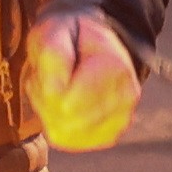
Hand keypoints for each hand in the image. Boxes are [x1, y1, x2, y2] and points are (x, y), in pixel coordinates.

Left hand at [27, 9, 143, 152]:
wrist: (92, 45)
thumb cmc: (69, 37)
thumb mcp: (54, 31)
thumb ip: (53, 54)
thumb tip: (55, 91)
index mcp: (116, 67)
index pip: (64, 100)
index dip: (45, 85)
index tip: (51, 64)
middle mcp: (126, 97)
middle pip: (62, 118)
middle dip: (45, 100)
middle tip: (50, 76)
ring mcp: (121, 119)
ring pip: (62, 132)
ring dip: (48, 112)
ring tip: (56, 88)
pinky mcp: (109, 136)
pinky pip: (66, 140)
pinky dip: (57, 124)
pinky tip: (62, 103)